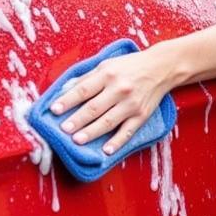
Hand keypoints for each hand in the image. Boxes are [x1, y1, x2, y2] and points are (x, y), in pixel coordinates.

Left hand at [47, 44, 176, 155]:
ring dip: (92, 132)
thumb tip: (66, 90)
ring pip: (108, 121)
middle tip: (63, 129)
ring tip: (77, 140)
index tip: (54, 110)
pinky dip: (117, 142)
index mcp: (107, 74)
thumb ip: (87, 78)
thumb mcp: (107, 64)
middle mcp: (119, 89)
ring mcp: (131, 104)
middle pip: (94, 107)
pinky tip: (106, 151)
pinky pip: (127, 131)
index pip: (83, 89)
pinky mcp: (141, 116)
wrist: (161, 67)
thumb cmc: (130, 65)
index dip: (68, 100)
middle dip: (77, 119)